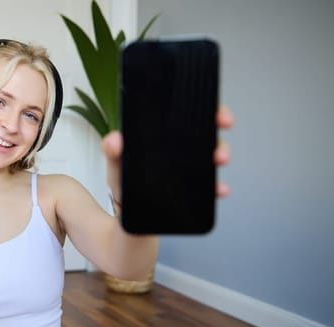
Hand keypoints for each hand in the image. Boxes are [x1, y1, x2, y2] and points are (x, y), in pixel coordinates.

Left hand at [102, 106, 234, 199]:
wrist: (126, 211)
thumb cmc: (124, 180)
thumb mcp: (116, 163)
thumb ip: (113, 151)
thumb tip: (114, 140)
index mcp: (163, 134)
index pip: (188, 114)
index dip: (207, 109)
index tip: (217, 114)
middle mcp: (181, 147)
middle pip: (207, 132)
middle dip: (218, 132)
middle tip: (217, 141)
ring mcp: (190, 167)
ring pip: (213, 155)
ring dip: (221, 154)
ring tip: (219, 160)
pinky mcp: (193, 188)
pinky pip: (210, 185)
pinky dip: (217, 186)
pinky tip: (219, 189)